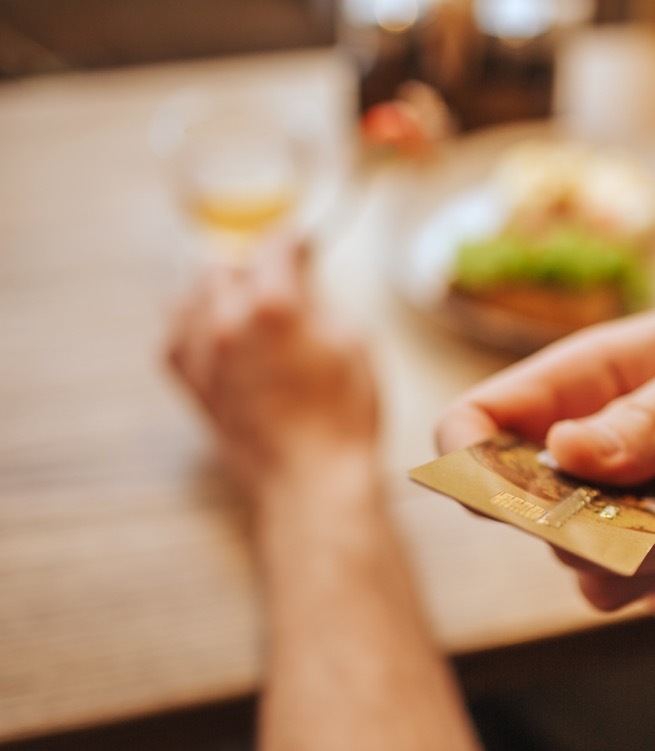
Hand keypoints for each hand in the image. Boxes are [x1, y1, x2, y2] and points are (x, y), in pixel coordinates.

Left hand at [167, 237, 378, 498]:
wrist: (312, 479)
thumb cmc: (343, 418)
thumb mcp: (354, 343)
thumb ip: (321, 302)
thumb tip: (303, 287)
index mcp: (274, 304)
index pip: (274, 247)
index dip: (293, 241)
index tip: (302, 243)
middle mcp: (227, 321)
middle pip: (225, 263)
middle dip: (252, 264)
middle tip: (276, 274)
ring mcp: (201, 352)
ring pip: (191, 293)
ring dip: (217, 289)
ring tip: (242, 299)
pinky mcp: (190, 383)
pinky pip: (174, 333)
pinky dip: (192, 324)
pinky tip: (216, 332)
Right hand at [437, 309, 654, 619]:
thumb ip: (650, 415)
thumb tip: (564, 453)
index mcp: (566, 389)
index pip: (468, 430)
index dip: (468, 469)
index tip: (528, 497)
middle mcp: (571, 461)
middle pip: (539, 532)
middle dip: (632, 530)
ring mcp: (607, 517)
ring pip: (601, 582)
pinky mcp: (653, 562)